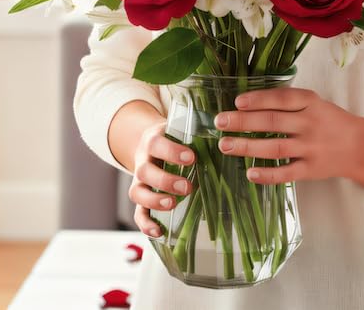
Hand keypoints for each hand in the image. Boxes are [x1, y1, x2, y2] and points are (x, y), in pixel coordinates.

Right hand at [128, 119, 195, 236]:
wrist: (149, 144)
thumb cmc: (173, 139)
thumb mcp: (180, 130)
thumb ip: (197, 135)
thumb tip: (226, 139)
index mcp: (153, 141)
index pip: (157, 144)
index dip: (172, 152)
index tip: (191, 158)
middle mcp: (142, 161)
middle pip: (144, 171)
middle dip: (165, 181)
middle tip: (187, 187)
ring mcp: (139, 182)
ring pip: (137, 193)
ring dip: (155, 201)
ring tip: (172, 204)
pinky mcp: (140, 199)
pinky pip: (138, 213)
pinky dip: (145, 224)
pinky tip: (159, 232)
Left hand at [215, 87, 362, 184]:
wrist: (360, 146)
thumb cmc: (330, 121)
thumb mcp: (315, 103)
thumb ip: (288, 102)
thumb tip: (248, 103)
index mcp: (311, 102)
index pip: (281, 99)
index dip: (258, 99)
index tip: (237, 102)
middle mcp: (310, 123)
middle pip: (272, 121)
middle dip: (243, 121)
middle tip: (220, 122)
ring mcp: (311, 147)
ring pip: (275, 147)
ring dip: (247, 146)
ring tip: (225, 145)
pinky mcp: (311, 169)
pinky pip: (286, 173)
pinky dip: (267, 174)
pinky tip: (249, 172)